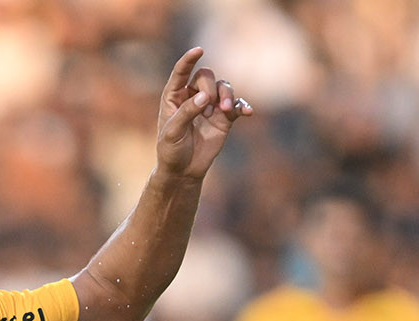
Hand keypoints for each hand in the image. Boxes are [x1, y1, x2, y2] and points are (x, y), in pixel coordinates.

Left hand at [156, 47, 252, 179]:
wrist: (183, 170)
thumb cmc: (171, 150)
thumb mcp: (172, 132)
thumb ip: (186, 112)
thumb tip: (205, 97)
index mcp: (174, 96)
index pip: (181, 72)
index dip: (189, 60)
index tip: (199, 50)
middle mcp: (193, 96)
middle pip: (206, 76)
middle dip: (210, 88)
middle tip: (208, 106)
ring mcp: (210, 105)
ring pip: (223, 86)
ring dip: (226, 95)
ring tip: (224, 109)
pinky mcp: (224, 117)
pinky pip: (236, 105)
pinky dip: (242, 106)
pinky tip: (247, 112)